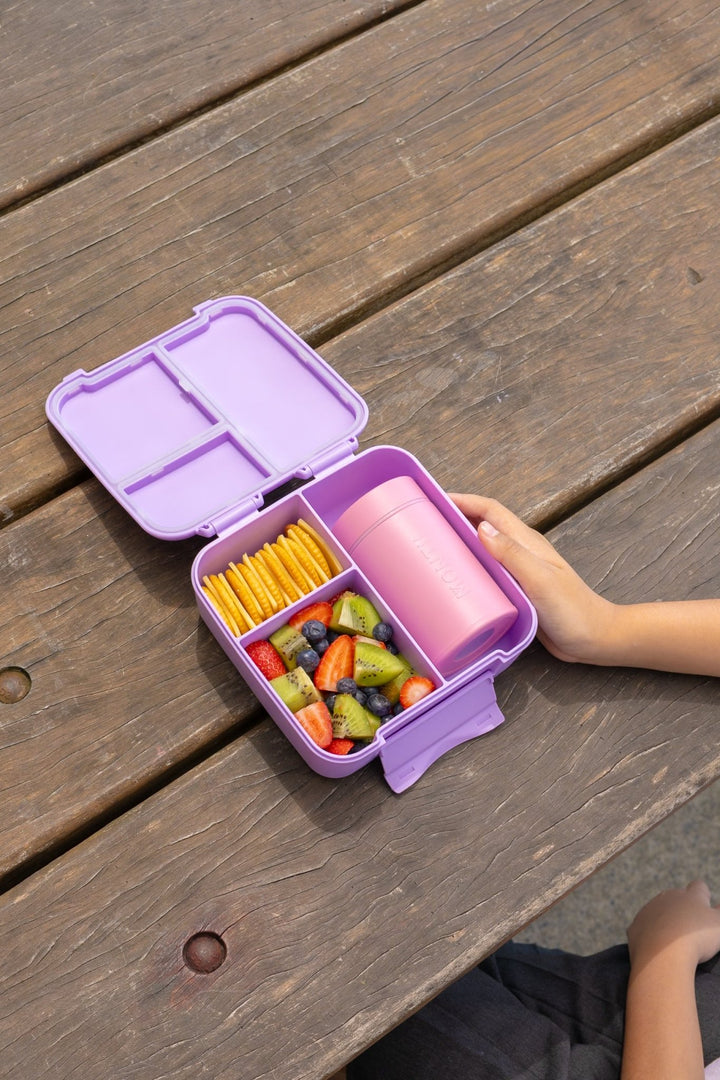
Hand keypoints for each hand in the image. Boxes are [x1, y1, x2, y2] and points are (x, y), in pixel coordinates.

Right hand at [449, 493, 615, 664]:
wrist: (593, 639)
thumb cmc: (572, 610)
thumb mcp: (540, 580)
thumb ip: (512, 553)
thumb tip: (481, 527)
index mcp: (527, 542)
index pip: (491, 511)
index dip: (464, 501)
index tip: (436, 499)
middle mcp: (521, 552)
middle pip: (485, 524)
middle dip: (457, 517)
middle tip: (427, 522)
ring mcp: (519, 571)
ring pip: (485, 547)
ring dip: (462, 541)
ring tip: (434, 548)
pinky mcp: (517, 590)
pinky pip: (488, 570)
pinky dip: (471, 567)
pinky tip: (458, 580)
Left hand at [627, 880, 719, 974]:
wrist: (663, 954)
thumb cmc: (697, 938)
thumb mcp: (719, 925)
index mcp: (690, 896)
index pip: (699, 887)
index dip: (703, 894)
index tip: (705, 902)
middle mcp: (668, 898)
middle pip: (675, 896)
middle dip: (682, 907)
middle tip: (689, 925)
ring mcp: (649, 910)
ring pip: (657, 910)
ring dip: (664, 920)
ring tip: (673, 939)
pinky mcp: (635, 926)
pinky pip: (643, 928)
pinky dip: (650, 935)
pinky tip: (656, 947)